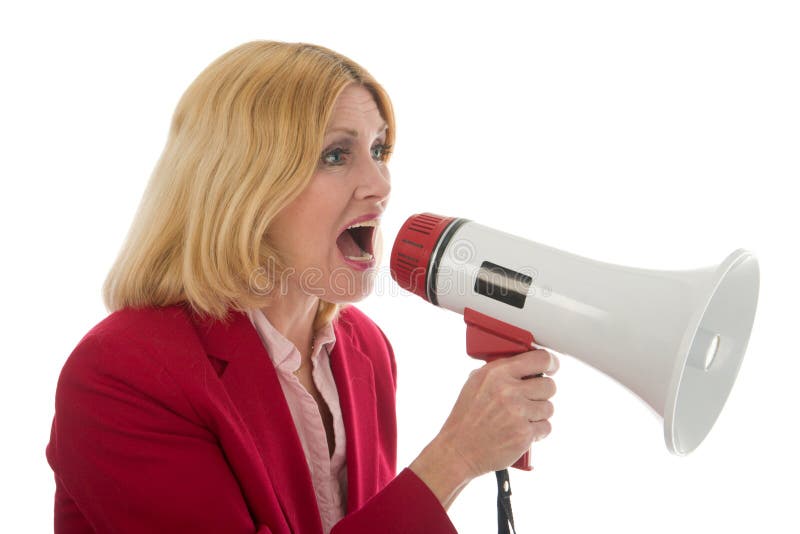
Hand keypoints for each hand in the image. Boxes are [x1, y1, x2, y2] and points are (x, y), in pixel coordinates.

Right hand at [410, 349, 557, 507]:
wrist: (458, 450)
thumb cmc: (466, 418)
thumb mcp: (475, 383)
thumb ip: (500, 371)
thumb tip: (525, 365)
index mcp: (496, 373)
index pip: (540, 359)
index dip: (550, 363)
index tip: (551, 368)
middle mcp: (508, 390)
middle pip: (549, 385)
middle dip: (541, 393)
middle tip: (528, 400)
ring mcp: (518, 413)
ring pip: (549, 407)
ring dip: (538, 414)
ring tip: (519, 418)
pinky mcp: (524, 434)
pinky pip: (546, 427)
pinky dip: (536, 432)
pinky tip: (520, 431)